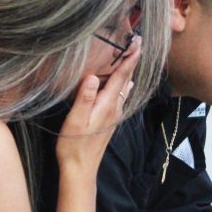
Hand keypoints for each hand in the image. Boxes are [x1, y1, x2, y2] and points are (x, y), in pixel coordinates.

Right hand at [56, 38, 139, 174]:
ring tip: (132, 56)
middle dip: (132, 60)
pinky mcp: (110, 119)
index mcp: (107, 104)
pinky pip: (120, 95)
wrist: (81, 169)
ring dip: (128, 71)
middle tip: (138, 42)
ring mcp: (114, 114)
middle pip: (126, 79)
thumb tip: (92, 76)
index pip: (121, 76)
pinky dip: (122, 83)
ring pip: (124, 87)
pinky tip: (124, 82)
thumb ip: (84, 98)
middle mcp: (115, 107)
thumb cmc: (74, 145)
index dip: (129, 58)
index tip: (138, 42)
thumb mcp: (75, 120)